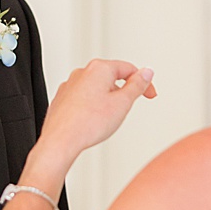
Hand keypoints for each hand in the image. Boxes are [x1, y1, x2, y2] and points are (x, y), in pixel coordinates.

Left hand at [28, 59, 156, 187]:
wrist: (61, 141)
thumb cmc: (87, 123)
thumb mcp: (123, 103)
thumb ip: (137, 85)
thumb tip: (146, 73)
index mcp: (98, 68)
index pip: (129, 69)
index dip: (144, 82)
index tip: (150, 94)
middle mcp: (81, 73)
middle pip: (112, 77)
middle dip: (123, 92)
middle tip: (126, 109)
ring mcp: (69, 86)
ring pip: (97, 89)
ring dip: (108, 100)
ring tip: (107, 118)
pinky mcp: (62, 99)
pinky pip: (84, 99)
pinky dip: (93, 107)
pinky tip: (93, 121)